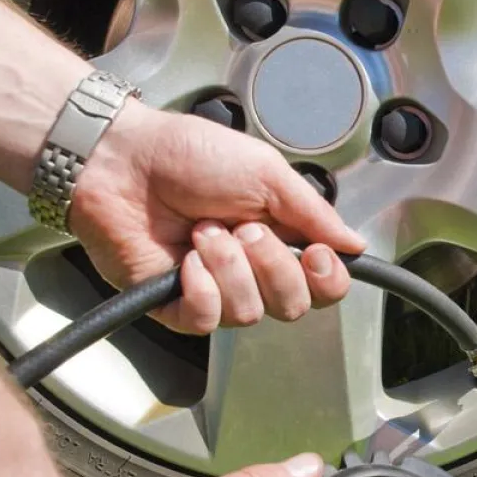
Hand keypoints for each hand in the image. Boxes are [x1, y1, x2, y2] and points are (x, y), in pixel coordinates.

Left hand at [69, 100, 366, 333]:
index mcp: (281, 238)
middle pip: (294, 305)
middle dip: (273, 267)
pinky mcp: (175, 306)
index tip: (314, 253)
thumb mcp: (266, 172)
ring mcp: (215, 291)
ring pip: (250, 313)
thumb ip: (314, 212)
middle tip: (244, 229)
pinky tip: (186, 261)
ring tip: (202, 232)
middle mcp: (253, 271)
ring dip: (228, 268)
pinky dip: (201, 288)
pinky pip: (207, 320)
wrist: (120, 161)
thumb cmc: (187, 155)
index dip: (328, 279)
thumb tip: (356, 245)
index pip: (325, 285)